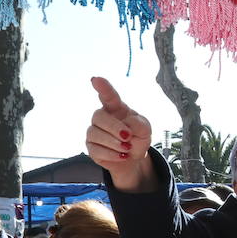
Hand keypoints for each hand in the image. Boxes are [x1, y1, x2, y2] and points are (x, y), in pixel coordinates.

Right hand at [87, 78, 156, 192]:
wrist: (133, 158)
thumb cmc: (138, 138)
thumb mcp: (145, 129)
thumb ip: (138, 124)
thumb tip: (126, 125)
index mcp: (116, 108)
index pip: (108, 95)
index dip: (102, 87)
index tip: (96, 80)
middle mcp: (102, 117)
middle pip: (98, 116)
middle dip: (113, 127)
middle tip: (128, 136)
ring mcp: (94, 132)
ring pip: (95, 134)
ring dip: (114, 143)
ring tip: (127, 148)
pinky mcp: (91, 147)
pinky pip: (96, 150)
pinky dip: (111, 154)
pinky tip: (122, 156)